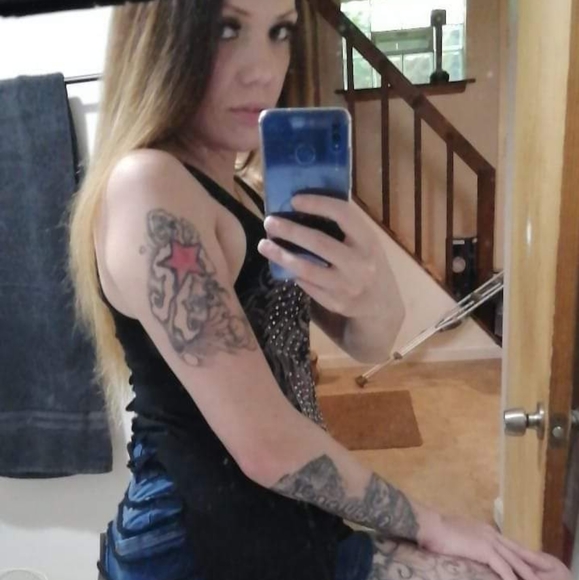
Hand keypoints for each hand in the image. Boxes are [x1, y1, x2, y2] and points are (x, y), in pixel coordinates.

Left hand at [258, 194, 391, 317]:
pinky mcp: (336, 304)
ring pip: (307, 269)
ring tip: (264, 245)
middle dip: (290, 230)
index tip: (294, 199)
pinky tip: (281, 264)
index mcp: (368, 241)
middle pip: (318, 242)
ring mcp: (347, 286)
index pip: (343, 215)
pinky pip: (307, 286)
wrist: (382, 307)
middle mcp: (359, 263)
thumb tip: (308, 202)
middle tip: (269, 222)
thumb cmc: (369, 265)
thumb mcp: (367, 243)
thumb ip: (346, 228)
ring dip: (281, 255)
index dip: (317, 204)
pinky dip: (293, 273)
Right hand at [420, 513, 571, 579]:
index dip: (519, 553)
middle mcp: (489, 532)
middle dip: (530, 562)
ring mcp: (488, 540)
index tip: (529, 562)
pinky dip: (512, 577)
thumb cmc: (437, 531)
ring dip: (527, 573)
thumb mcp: (456, 534)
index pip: (507, 543)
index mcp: (483, 529)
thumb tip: (467, 547)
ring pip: (514, 560)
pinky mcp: (485, 549)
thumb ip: (466, 540)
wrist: (430, 525)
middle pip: (516, 550)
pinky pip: (504, 567)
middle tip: (542, 573)